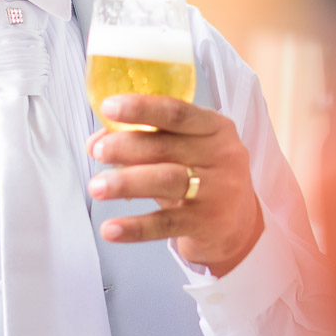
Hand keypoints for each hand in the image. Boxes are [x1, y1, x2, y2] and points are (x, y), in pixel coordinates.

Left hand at [87, 94, 263, 276]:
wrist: (240, 226)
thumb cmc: (201, 176)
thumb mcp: (180, 151)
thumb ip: (142, 140)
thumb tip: (95, 142)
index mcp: (214, 127)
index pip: (177, 112)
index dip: (141, 108)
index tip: (109, 107)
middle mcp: (222, 155)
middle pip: (166, 146)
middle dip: (126, 146)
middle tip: (98, 151)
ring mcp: (218, 191)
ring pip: (166, 181)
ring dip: (126, 182)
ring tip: (96, 186)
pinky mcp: (209, 224)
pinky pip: (166, 224)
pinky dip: (135, 227)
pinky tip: (110, 229)